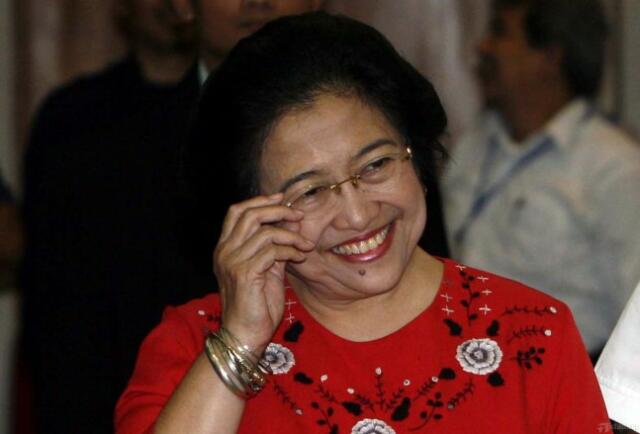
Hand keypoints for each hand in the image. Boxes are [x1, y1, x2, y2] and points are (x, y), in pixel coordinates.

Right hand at [213, 193, 313, 352]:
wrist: (245, 336)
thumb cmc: (256, 306)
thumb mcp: (265, 271)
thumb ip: (272, 249)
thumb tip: (290, 227)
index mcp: (225, 248)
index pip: (236, 212)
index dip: (259, 201)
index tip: (282, 199)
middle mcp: (224, 252)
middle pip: (249, 215)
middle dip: (278, 210)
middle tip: (298, 216)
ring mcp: (232, 262)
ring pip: (265, 232)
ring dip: (291, 236)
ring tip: (305, 246)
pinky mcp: (245, 273)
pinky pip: (272, 251)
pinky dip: (290, 251)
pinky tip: (299, 258)